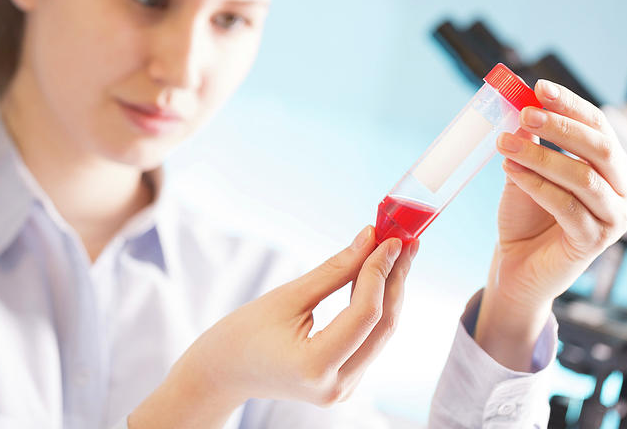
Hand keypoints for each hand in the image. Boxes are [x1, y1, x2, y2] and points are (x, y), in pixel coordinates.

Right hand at [129, 225, 417, 428]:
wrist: (222, 373)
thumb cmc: (243, 334)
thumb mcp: (287, 297)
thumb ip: (334, 270)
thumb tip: (370, 238)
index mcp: (315, 366)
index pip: (365, 313)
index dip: (380, 271)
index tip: (389, 237)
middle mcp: (336, 385)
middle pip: (383, 325)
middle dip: (395, 278)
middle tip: (405, 239)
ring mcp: (343, 389)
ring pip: (381, 332)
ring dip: (390, 290)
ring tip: (396, 252)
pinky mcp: (344, 382)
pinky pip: (370, 339)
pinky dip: (376, 306)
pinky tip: (378, 276)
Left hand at [475, 79, 626, 370]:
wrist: (516, 264)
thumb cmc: (525, 217)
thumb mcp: (525, 171)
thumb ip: (529, 142)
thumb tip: (523, 104)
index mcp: (610, 168)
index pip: (599, 126)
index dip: (571, 105)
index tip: (539, 87)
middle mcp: (621, 191)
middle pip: (601, 149)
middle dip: (561, 127)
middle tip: (525, 114)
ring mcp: (613, 218)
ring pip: (583, 177)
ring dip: (541, 156)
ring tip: (506, 144)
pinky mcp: (594, 242)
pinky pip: (567, 207)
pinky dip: (537, 185)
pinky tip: (512, 172)